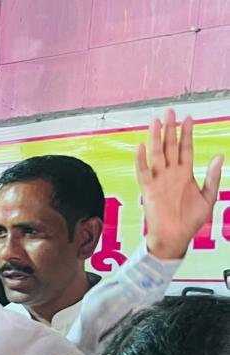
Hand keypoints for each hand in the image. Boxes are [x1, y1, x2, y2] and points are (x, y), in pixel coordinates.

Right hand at [137, 110, 223, 260]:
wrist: (175, 238)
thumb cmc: (190, 221)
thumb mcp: (208, 197)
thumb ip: (212, 177)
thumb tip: (218, 156)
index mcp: (185, 174)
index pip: (185, 148)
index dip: (187, 134)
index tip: (189, 118)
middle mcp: (171, 174)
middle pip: (170, 147)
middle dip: (170, 129)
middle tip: (169, 112)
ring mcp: (159, 181)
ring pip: (157, 155)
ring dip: (156, 138)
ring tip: (156, 122)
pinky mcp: (148, 191)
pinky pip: (143, 173)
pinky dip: (141, 160)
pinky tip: (140, 147)